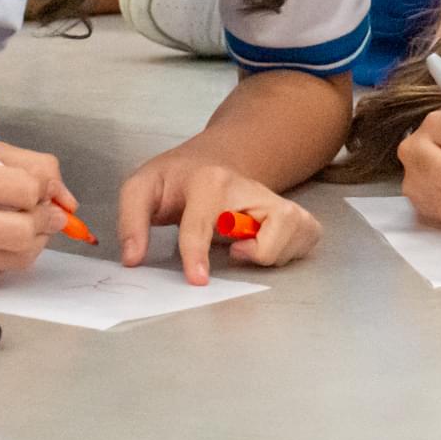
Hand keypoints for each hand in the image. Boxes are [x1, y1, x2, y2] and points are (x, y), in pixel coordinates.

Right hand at [0, 141, 70, 288]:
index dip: (45, 190)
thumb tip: (67, 199)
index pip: (26, 189)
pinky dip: (3, 258)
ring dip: (31, 242)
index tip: (41, 189)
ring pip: (18, 259)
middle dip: (45, 222)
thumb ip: (24, 164)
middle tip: (40, 213)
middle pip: (26, 231)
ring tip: (15, 226)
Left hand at [117, 153, 319, 284]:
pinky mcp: (290, 210)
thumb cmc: (176, 179)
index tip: (198, 281)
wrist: (211, 159)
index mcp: (208, 181)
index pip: (205, 219)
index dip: (199, 251)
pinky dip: (292, 249)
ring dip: (276, 251)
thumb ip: (131, 221)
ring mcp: (274, 197)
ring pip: (298, 228)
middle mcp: (249, 187)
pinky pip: (308, 234)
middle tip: (233, 251)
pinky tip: (265, 248)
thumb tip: (133, 259)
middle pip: (276, 222)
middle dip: (262, 250)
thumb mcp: (142, 187)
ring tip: (245, 250)